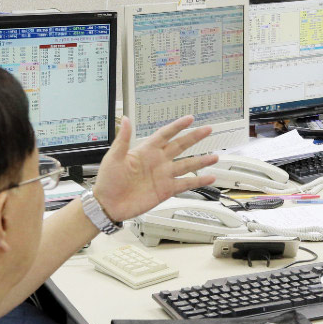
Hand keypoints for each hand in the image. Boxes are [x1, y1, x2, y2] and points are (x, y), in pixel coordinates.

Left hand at [93, 116, 217, 221]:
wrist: (108, 205)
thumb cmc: (108, 181)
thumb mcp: (113, 157)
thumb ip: (123, 139)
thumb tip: (125, 119)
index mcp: (146, 151)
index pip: (165, 134)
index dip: (177, 126)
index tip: (190, 118)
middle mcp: (157, 161)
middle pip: (180, 146)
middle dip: (194, 138)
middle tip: (208, 129)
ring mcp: (163, 176)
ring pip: (186, 165)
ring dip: (201, 161)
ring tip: (215, 156)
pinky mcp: (166, 190)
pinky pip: (185, 184)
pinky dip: (198, 181)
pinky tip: (210, 178)